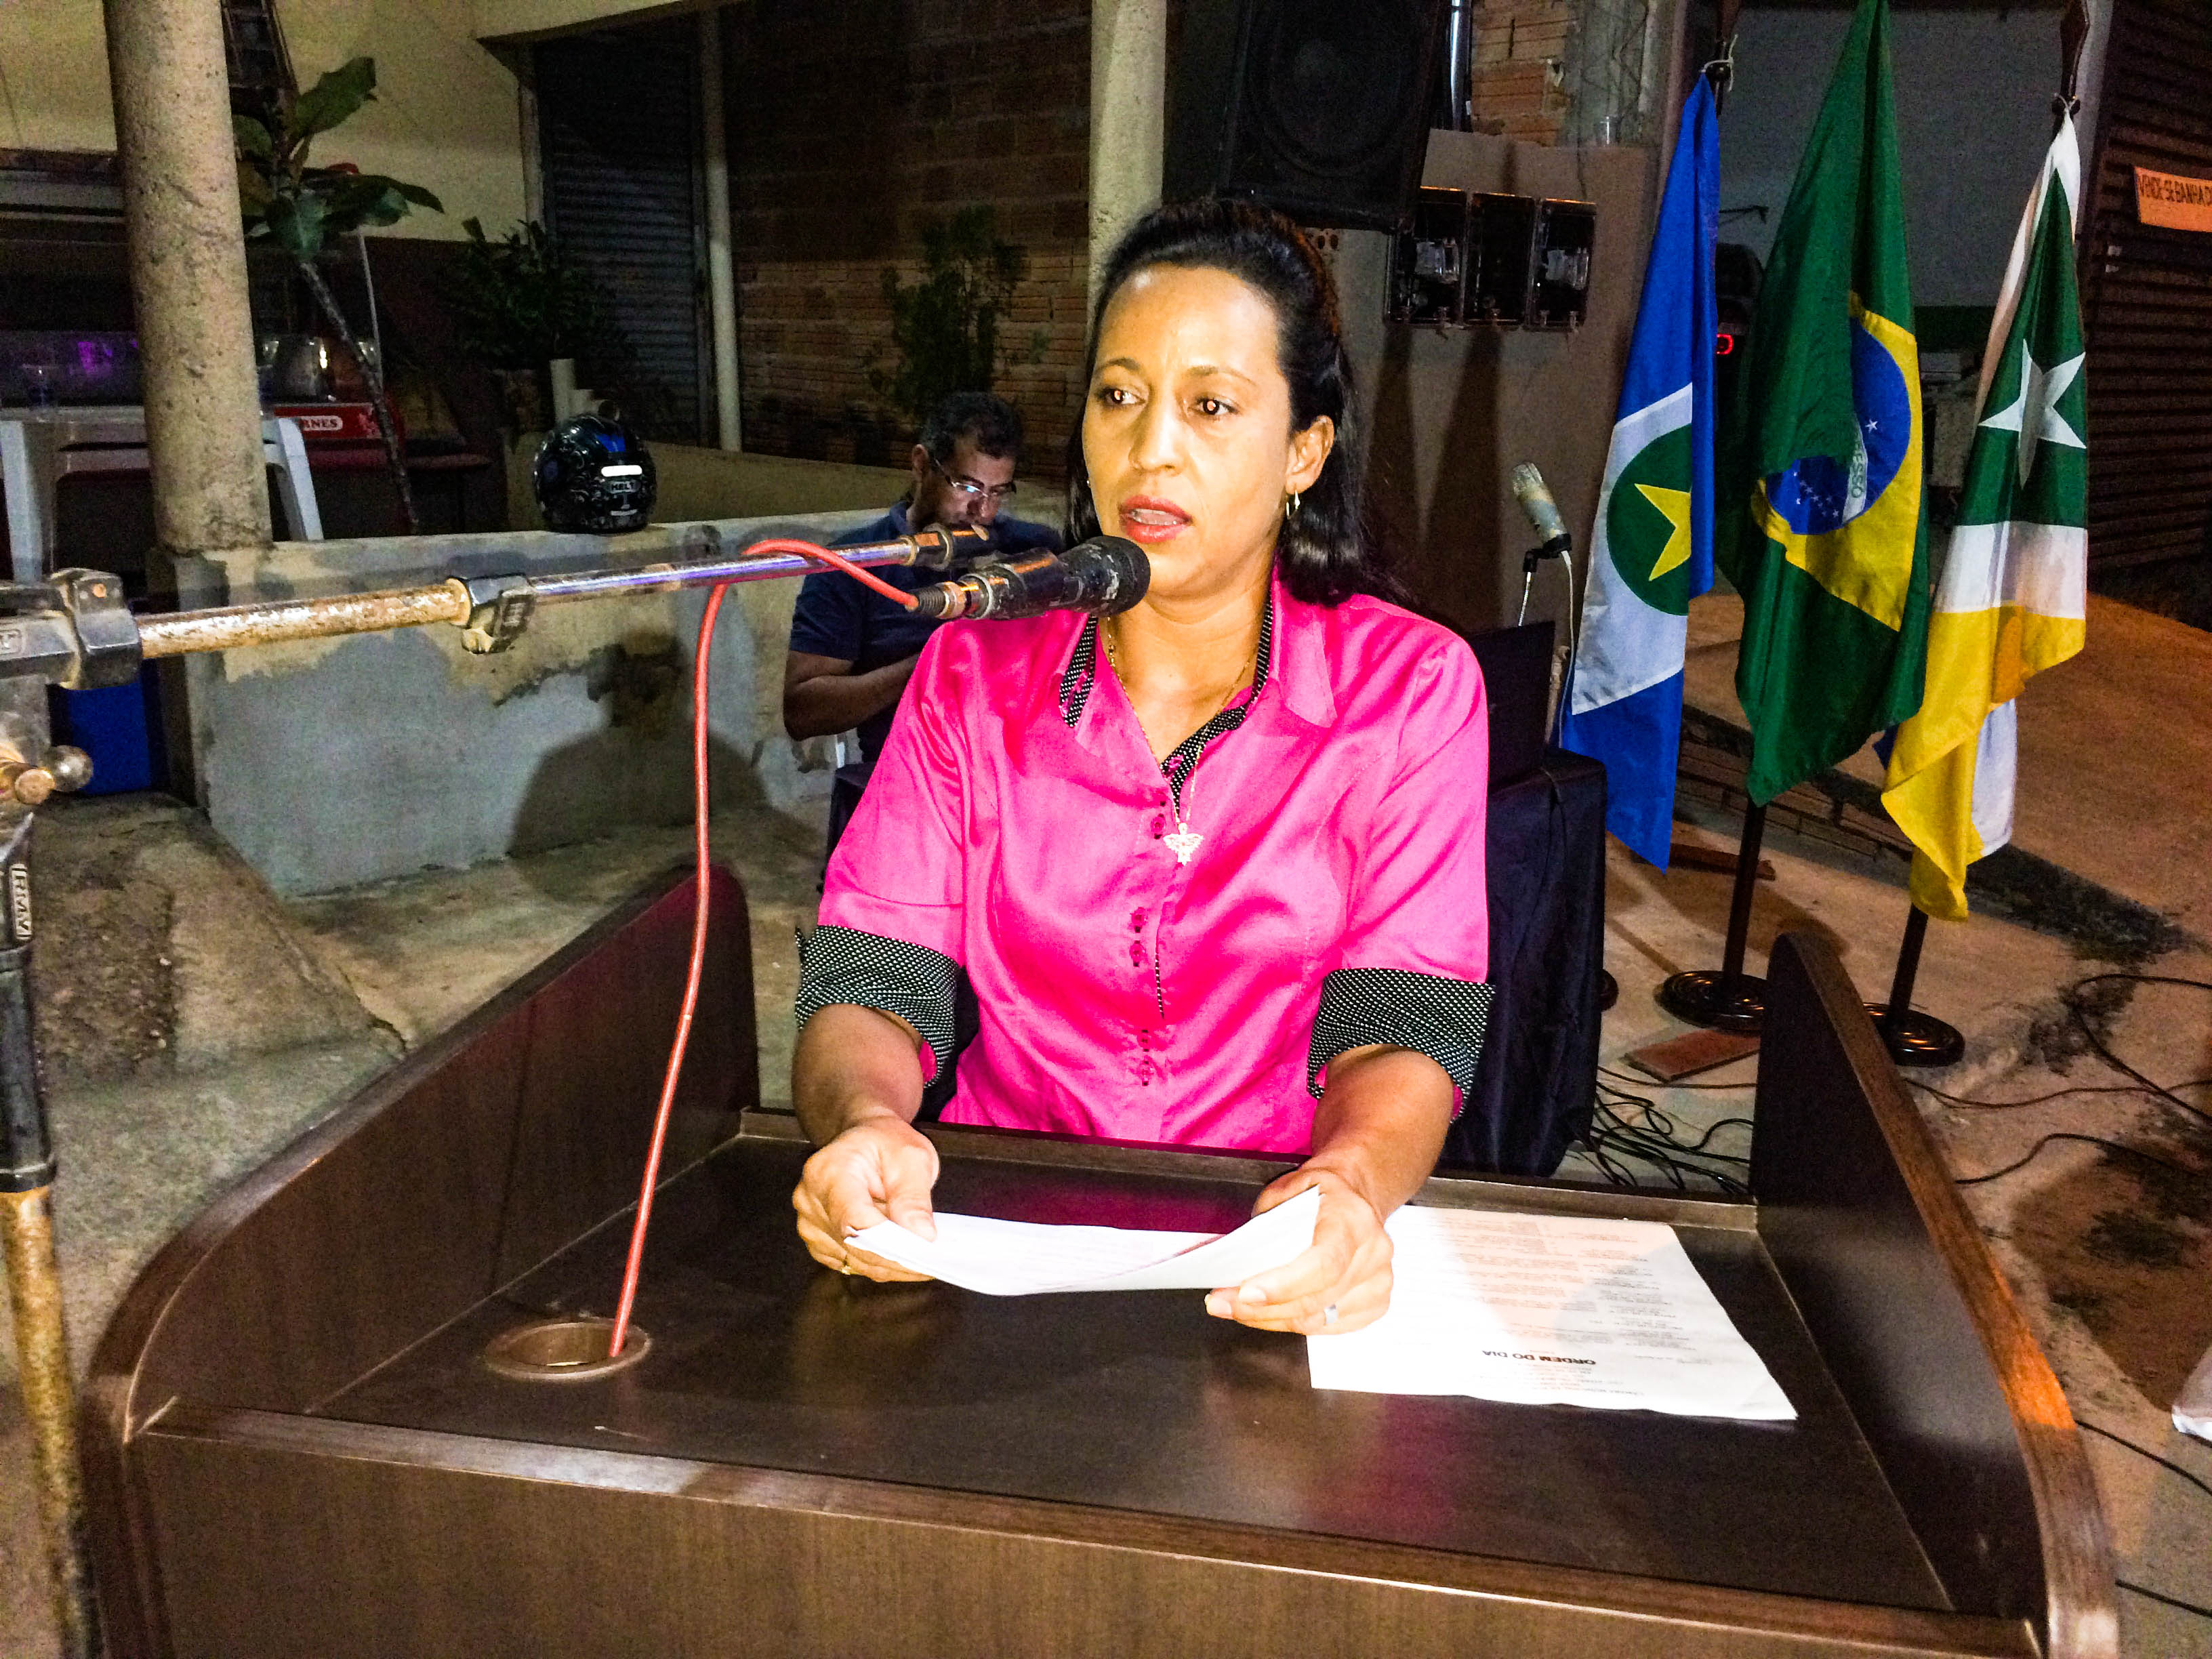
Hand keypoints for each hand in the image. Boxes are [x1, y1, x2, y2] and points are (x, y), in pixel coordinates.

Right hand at [791, 1115, 940, 1281]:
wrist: (864, 1138)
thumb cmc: (886, 1142)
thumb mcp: (912, 1156)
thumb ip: (913, 1197)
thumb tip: (921, 1236)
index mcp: (829, 1170)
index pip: (855, 1221)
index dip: (890, 1245)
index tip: (923, 1255)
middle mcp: (811, 1198)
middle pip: (854, 1246)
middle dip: (896, 1259)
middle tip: (933, 1262)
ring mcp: (809, 1221)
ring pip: (854, 1260)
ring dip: (889, 1263)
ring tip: (919, 1254)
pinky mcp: (816, 1239)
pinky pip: (849, 1262)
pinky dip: (877, 1263)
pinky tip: (897, 1253)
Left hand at [1204, 1163, 1392, 1333]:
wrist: (1355, 1195)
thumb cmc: (1318, 1192)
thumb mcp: (1284, 1191)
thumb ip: (1264, 1228)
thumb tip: (1235, 1267)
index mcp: (1352, 1218)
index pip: (1322, 1264)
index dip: (1283, 1286)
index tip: (1245, 1294)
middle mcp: (1373, 1252)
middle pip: (1315, 1299)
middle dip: (1262, 1308)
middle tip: (1222, 1304)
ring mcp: (1379, 1281)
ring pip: (1317, 1320)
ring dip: (1271, 1320)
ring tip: (1237, 1310)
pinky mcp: (1375, 1303)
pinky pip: (1328, 1327)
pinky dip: (1294, 1323)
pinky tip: (1271, 1313)